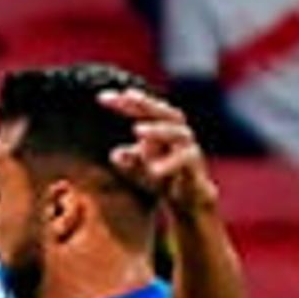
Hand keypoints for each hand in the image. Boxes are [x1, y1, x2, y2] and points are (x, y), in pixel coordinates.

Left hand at [100, 86, 216, 213]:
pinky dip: (170, 163)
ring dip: (157, 130)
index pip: (144, 110)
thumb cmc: (162, 177)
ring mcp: (189, 149)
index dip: (125, 102)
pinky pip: (186, 161)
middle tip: (128, 96)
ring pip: (178, 133)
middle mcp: (178, 134)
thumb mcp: (139, 168)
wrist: (189, 200)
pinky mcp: (196, 167)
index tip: (102, 97)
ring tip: (137, 129)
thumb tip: (116, 154)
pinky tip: (154, 169)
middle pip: (165, 112)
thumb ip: (128, 159)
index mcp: (163, 129)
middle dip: (146, 103)